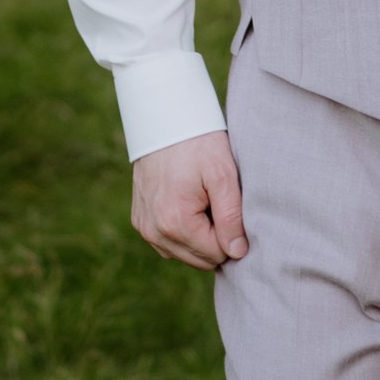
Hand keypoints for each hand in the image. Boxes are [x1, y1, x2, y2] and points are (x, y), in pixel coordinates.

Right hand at [131, 128, 245, 269]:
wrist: (163, 119)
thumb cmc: (198, 143)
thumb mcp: (223, 174)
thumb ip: (232, 218)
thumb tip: (238, 253)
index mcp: (175, 223)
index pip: (217, 255)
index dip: (232, 233)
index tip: (229, 202)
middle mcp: (154, 232)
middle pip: (201, 260)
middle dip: (216, 237)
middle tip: (217, 200)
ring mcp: (144, 228)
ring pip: (185, 254)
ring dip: (200, 235)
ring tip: (203, 199)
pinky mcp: (140, 221)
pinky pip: (169, 244)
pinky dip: (184, 231)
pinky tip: (189, 202)